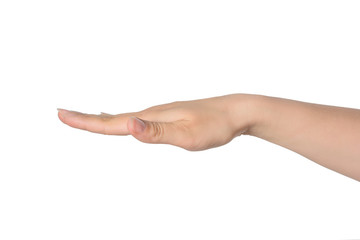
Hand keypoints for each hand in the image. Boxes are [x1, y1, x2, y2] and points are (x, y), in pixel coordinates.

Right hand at [57, 94, 252, 150]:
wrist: (235, 112)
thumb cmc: (214, 125)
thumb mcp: (187, 134)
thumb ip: (157, 131)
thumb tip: (129, 124)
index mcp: (151, 117)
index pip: (112, 122)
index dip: (86, 122)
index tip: (62, 115)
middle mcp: (152, 112)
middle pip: (112, 117)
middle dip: (86, 119)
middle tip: (63, 115)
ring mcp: (160, 113)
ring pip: (124, 118)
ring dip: (101, 119)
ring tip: (86, 119)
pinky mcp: (168, 116)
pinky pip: (138, 119)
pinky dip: (123, 120)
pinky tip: (126, 122)